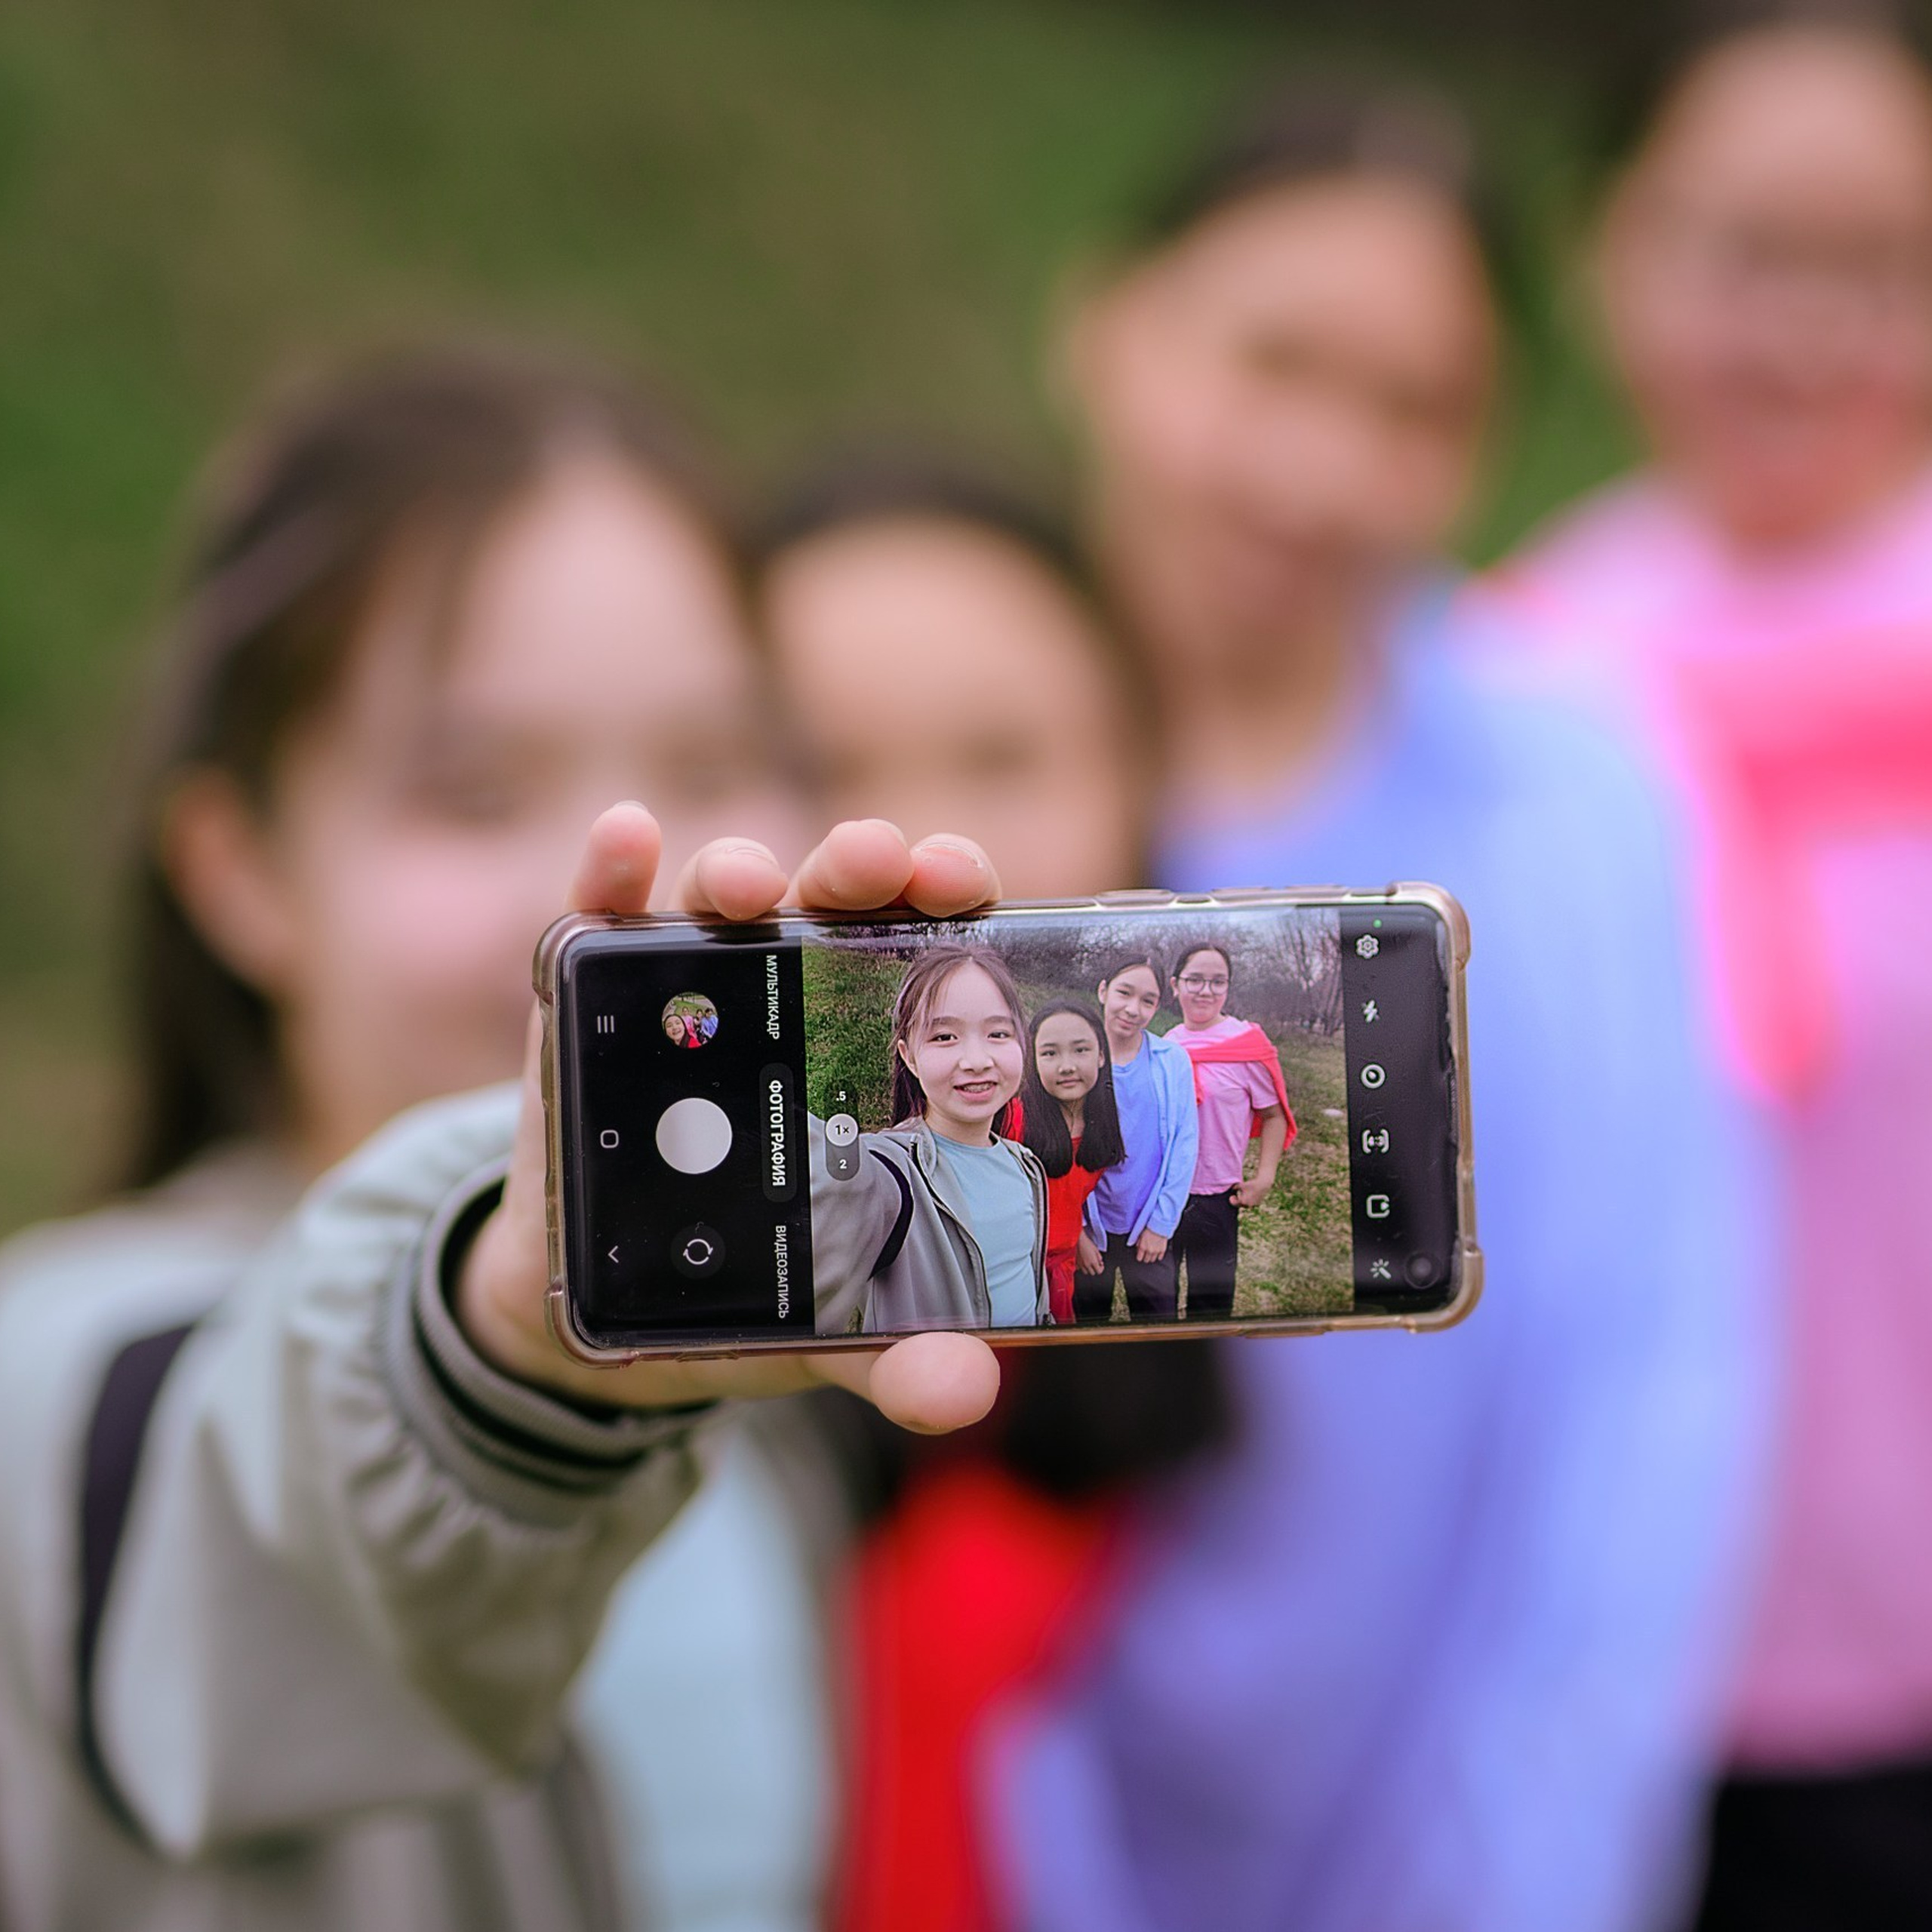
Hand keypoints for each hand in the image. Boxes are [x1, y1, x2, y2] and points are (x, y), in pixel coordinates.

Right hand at [458, 805, 1003, 1434]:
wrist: (595, 1314)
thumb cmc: (742, 1286)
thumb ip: (896, 1355)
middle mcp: (786, 995)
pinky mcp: (589, 1000)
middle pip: (834, 901)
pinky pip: (596, 916)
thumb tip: (966, 1391)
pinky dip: (609, 868)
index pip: (922, 948)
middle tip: (877, 867)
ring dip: (738, 870)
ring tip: (745, 888)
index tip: (969, 889)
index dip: (949, 904)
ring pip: (724, 896)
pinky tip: (624, 839)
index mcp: (867, 1045)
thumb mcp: (826, 1321)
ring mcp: (685, 989)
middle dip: (859, 865)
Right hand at [1075, 1232, 1102, 1276]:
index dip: (1101, 1269)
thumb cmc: (1087, 1243)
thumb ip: (1099, 1257)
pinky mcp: (1076, 1263)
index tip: (1101, 1265)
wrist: (1079, 1240)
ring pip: (1086, 1272)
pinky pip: (1079, 1269)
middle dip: (1095, 1269)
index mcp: (1093, 1262)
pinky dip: (1082, 1267)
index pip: (1099, 1272)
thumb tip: (1100, 1262)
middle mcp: (1087, 1265)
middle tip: (1096, 1264)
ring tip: (1089, 1263)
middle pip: (1092, 1273)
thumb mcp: (1096, 1250)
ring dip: (1088, 1269)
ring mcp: (1081, 1264)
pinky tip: (1083, 1263)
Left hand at [1134, 1229, 1167, 1263]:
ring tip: (1151, 1254)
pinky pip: (1160, 1258)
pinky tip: (1157, 1254)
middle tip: (1146, 1254)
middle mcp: (1149, 1250)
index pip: (1139, 1258)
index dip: (1139, 1257)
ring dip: (1151, 1257)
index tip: (1140, 1256)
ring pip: (1152, 1260)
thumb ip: (1138, 1243)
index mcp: (1142, 1247)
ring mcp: (1156, 1251)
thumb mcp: (1140, 1235)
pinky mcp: (1162, 1250)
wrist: (1159, 1226)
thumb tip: (1137, 1248)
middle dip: (1145, 1258)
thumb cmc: (1150, 1229)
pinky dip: (1158, 1256)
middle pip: (1146, 1260)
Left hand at [1231, 1173, 1273, 1209]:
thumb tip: (1232, 1189)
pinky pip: (1251, 1204)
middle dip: (1237, 1201)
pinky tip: (1249, 1195)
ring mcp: (1253, 1205)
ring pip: (1246, 1205)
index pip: (1234, 1203)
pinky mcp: (1258, 1204)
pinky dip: (1249, 1201)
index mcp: (1242, 1201)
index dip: (1232, 1200)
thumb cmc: (1250, 1184)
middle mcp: (1248, 1205)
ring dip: (1243, 1201)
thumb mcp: (1240, 1185)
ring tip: (1243, 1195)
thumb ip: (1234, 1187)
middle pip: (1240, 1205)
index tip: (1232, 1196)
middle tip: (1236, 1196)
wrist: (1262, 1184)